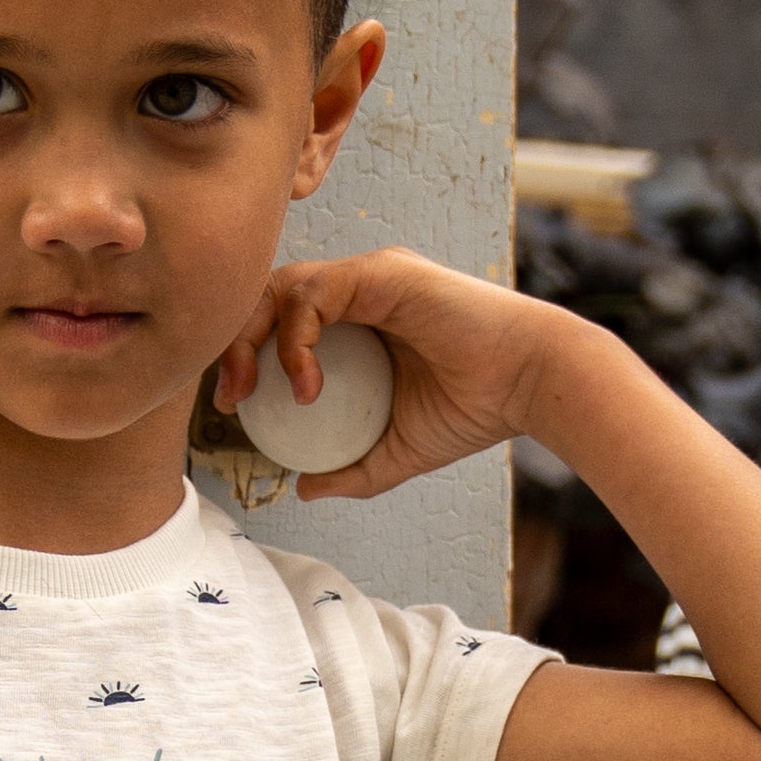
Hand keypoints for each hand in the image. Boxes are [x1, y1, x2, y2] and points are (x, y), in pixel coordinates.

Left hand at [217, 250, 576, 503]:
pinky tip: (307, 384)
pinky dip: (297, 338)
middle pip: (268, 296)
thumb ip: (353, 468)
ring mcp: (369, 276)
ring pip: (281, 286)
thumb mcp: (400, 451)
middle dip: (234, 342)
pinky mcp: (380, 271)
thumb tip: (303, 489)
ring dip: (254, 337)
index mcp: (359, 319)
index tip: (235, 406)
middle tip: (230, 397)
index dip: (246, 356)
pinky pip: (314, 293)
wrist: (530, 386)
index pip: (280, 321)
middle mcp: (359, 289)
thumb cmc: (477, 411)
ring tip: (254, 389)